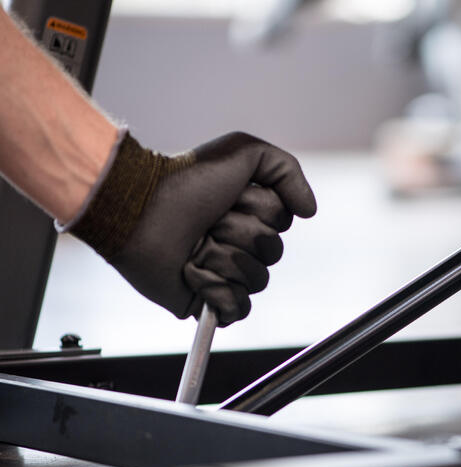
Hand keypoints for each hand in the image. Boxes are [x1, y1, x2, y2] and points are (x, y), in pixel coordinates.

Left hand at [68, 131, 315, 325]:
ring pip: (256, 280)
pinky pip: (237, 309)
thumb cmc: (186, 180)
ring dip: (222, 259)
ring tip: (193, 247)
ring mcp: (224, 273)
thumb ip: (287, 170)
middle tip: (207, 222)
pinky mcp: (208, 300)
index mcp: (250, 213)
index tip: (230, 197)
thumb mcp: (243, 151)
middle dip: (238, 234)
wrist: (140, 211)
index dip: (260, 210)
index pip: (282, 223)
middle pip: (272, 253)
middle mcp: (240, 243)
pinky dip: (216, 293)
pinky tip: (193, 274)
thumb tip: (309, 211)